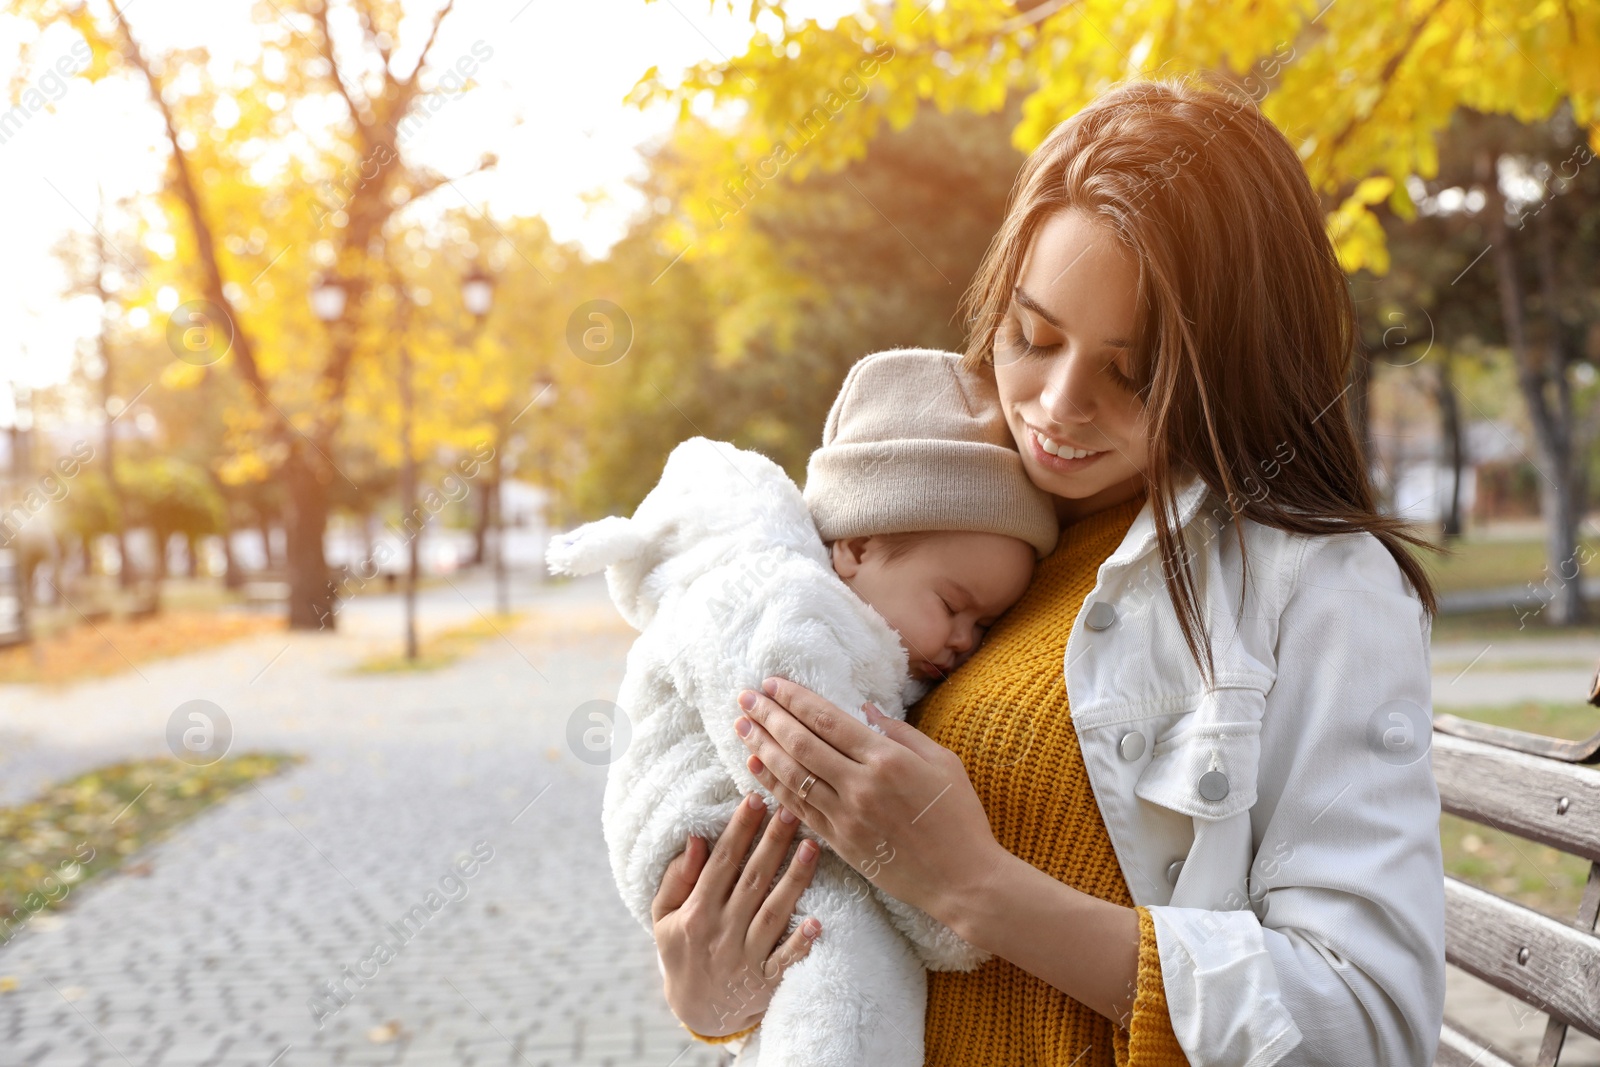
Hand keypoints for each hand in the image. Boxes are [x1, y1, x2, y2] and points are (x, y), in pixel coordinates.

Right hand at [651, 790, 824, 1036]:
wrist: (698, 1013)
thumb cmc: (682, 953)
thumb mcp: (664, 918)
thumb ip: (677, 878)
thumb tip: (697, 839)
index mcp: (696, 913)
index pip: (721, 863)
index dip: (739, 830)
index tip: (756, 799)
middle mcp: (721, 933)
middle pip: (752, 880)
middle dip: (772, 843)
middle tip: (791, 810)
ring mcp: (746, 959)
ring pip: (773, 913)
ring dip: (794, 879)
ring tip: (812, 846)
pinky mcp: (766, 982)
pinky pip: (786, 961)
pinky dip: (801, 944)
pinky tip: (818, 921)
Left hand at [732, 677, 1005, 929]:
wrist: (963, 880)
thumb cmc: (959, 817)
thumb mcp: (943, 762)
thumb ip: (901, 732)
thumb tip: (864, 709)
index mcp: (887, 759)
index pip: (827, 721)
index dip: (795, 700)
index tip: (772, 684)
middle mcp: (861, 786)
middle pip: (801, 745)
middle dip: (769, 717)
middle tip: (744, 699)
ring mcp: (847, 817)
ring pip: (793, 777)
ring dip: (762, 749)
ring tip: (742, 728)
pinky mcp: (840, 843)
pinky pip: (798, 810)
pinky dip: (773, 787)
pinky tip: (756, 769)